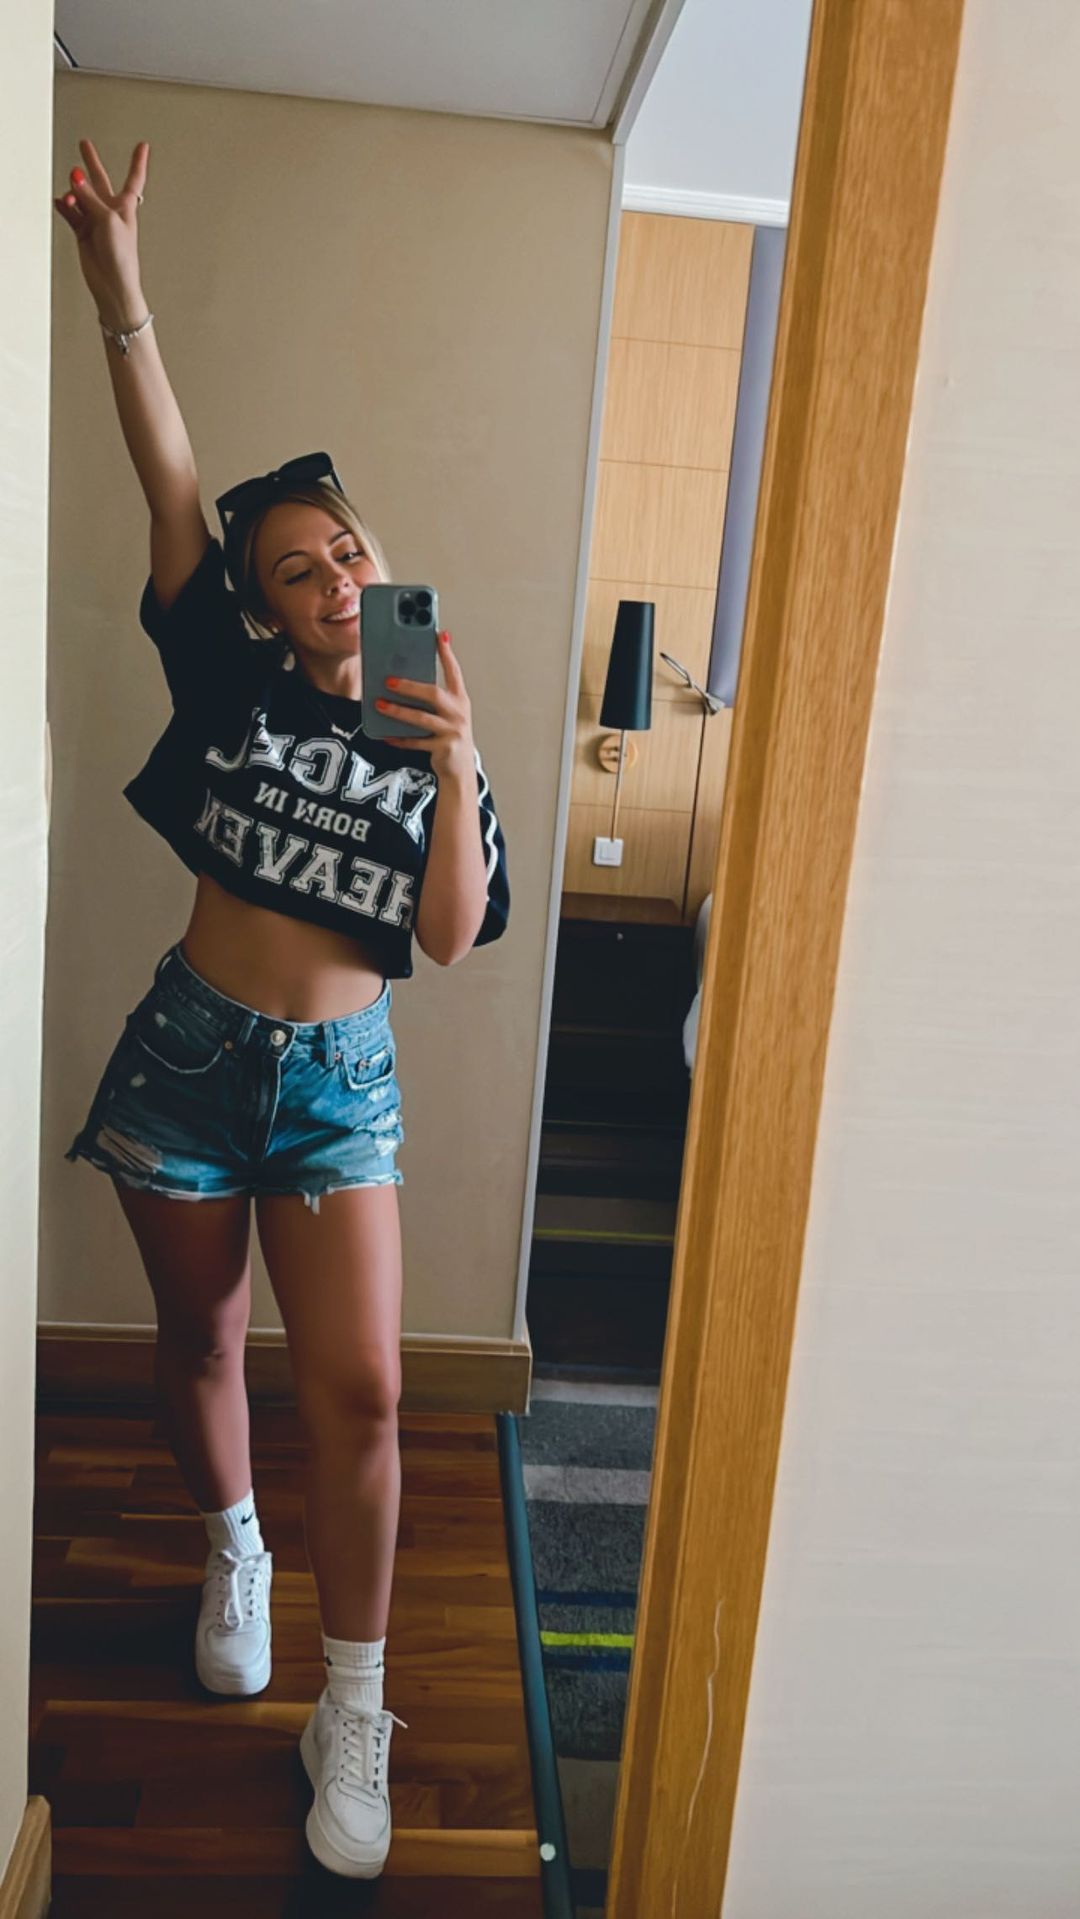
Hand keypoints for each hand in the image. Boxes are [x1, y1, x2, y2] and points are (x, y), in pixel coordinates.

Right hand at [53, 138, 149, 325]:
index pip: (134, 179)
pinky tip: (59, 202)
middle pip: (99, 181)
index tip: (143, 146)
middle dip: (92, 163)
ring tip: (70, 196)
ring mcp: (96, 220)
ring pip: (80, 197)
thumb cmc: (121, 255)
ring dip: (73, 193)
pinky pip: (71, 213)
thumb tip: (75, 176)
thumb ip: (89, 196)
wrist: (112, 282)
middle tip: (84, 145)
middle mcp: (110, 211)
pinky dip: (65, 207)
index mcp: (125, 206)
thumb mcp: (107, 218)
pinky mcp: (83, 232)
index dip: (138, 162)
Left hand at [375, 631, 474, 779]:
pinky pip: (416, 741)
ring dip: (398, 711)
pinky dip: (400, 739)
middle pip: (433, 693)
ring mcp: (451, 731)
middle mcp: (458, 713)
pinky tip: (386, 735)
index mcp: (460, 699)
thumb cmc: (450, 736)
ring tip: (380, 704)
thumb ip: (432, 697)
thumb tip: (402, 680)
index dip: (447, 653)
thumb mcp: (447, 713)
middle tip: (389, 680)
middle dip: (410, 686)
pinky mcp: (442, 748)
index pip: (454, 671)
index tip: (440, 635)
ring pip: (421, 718)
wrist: (460, 770)